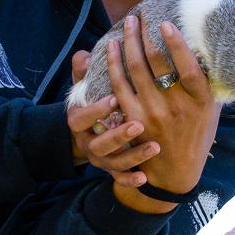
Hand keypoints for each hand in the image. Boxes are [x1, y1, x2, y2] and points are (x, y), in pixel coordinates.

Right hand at [67, 50, 159, 187]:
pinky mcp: (112, 170)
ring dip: (134, 156)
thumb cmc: (93, 105)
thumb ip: (83, 72)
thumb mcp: (85, 89)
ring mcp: (100, 159)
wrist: (88, 136)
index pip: (81, 118)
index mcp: (79, 121)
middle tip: (138, 125)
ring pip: (113, 163)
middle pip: (99, 144)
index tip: (114, 99)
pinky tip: (145, 177)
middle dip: (118, 135)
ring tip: (154, 147)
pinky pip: (120, 177)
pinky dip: (131, 179)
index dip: (95, 110)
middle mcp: (89, 142)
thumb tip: (84, 55)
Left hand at [107, 15, 220, 194]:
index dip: (175, 43)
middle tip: (140, 15)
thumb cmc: (196, 135)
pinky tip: (111, 48)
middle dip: (144, 34)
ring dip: (128, 43)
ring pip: (135, 70)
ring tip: (127, 25)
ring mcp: (152, 113)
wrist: (176, 173)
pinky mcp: (133, 120)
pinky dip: (113, 64)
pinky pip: (119, 86)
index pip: (187, 66)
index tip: (164, 23)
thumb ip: (206, 83)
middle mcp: (176, 106)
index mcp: (200, 101)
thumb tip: (203, 48)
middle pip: (156, 62)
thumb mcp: (211, 110)